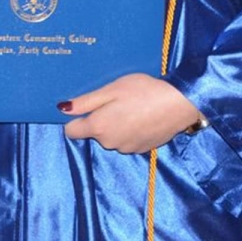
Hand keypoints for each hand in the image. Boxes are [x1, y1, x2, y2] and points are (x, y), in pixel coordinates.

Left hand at [59, 74, 201, 153]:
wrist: (179, 104)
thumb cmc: (142, 91)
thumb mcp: (110, 90)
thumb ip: (85, 102)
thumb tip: (62, 109)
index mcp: (99, 127)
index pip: (72, 131)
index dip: (74, 119)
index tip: (83, 107)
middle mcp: (110, 143)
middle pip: (94, 133)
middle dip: (99, 119)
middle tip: (114, 100)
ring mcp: (128, 149)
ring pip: (111, 137)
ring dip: (115, 126)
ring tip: (130, 107)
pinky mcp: (143, 149)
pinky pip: (127, 141)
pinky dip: (130, 131)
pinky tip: (142, 117)